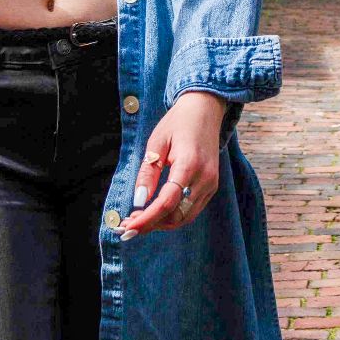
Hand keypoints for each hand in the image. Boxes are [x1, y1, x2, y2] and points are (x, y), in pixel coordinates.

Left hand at [119, 91, 227, 238]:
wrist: (205, 111)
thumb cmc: (178, 123)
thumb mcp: (156, 143)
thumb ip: (148, 173)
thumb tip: (138, 201)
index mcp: (189, 164)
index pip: (166, 202)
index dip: (146, 219)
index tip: (126, 228)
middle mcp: (205, 178)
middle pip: (176, 215)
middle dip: (151, 225)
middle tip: (127, 225)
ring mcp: (211, 184)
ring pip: (185, 217)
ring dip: (161, 224)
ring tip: (138, 221)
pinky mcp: (212, 187)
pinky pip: (191, 210)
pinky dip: (172, 216)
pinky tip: (155, 213)